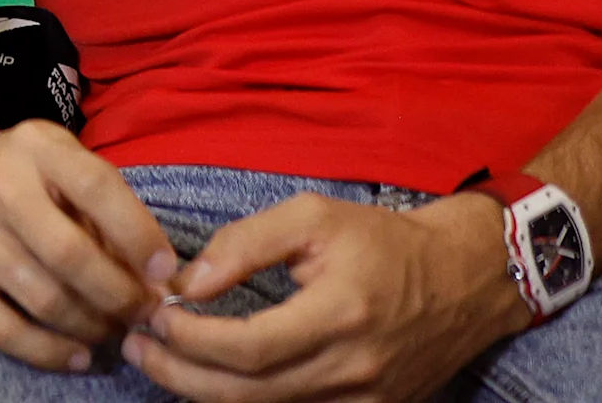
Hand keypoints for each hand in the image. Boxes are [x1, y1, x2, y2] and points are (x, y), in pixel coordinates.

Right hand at [0, 121, 178, 371]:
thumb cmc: (12, 183)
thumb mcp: (56, 171)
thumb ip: (102, 213)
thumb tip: (154, 280)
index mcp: (35, 146)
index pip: (97, 187)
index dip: (139, 235)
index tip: (164, 275)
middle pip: (71, 254)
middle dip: (118, 296)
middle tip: (141, 315)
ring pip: (42, 298)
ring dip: (89, 326)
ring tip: (109, 332)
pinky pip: (2, 328)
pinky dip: (47, 351)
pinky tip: (74, 355)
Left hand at [122, 192, 527, 400]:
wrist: (464, 278)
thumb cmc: (383, 241)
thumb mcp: (313, 217)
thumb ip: (245, 244)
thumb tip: (188, 282)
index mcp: (339, 316)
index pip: (248, 348)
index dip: (192, 338)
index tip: (155, 312)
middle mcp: (352, 370)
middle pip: (248, 394)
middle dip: (180, 373)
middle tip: (136, 345)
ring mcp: (364, 401)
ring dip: (203, 391)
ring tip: (160, 360)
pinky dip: (247, 401)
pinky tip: (212, 379)